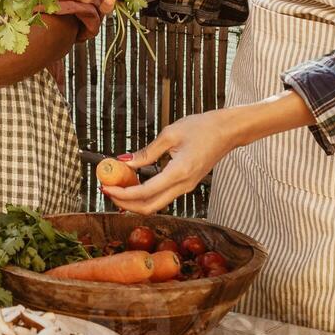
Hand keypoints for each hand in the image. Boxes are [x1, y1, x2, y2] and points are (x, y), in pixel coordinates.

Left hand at [100, 110, 239, 214]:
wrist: (227, 131)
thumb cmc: (201, 128)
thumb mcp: (170, 134)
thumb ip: (147, 152)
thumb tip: (125, 162)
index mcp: (179, 172)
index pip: (145, 192)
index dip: (123, 194)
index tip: (106, 188)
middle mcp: (184, 185)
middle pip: (150, 207)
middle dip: (126, 203)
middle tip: (108, 192)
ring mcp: (187, 187)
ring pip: (156, 204)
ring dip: (135, 201)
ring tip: (118, 187)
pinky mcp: (187, 184)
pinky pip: (163, 196)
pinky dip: (146, 194)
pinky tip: (134, 183)